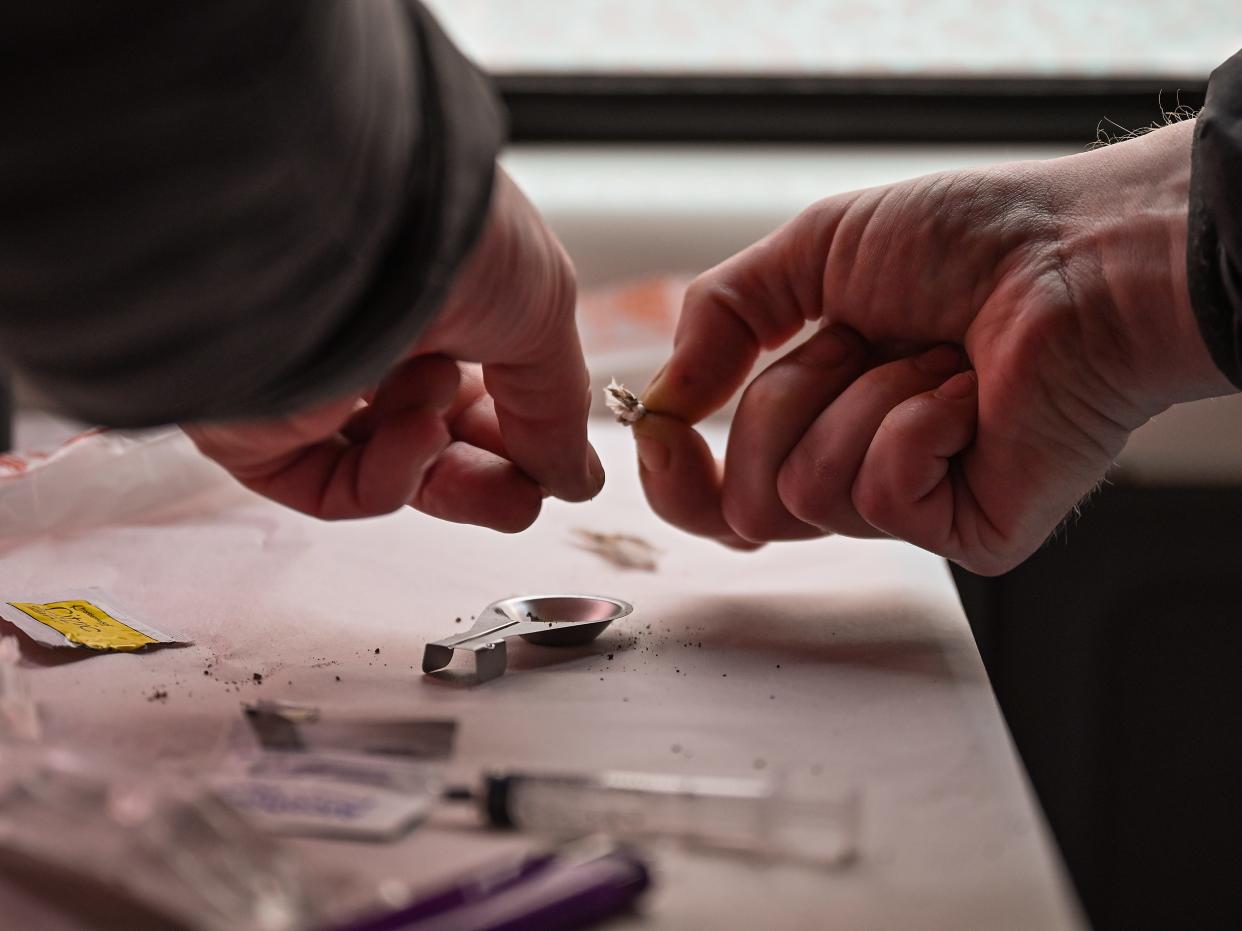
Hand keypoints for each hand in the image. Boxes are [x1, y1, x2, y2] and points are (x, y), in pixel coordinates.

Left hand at [186, 167, 602, 529]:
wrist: (350, 222)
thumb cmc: (449, 239)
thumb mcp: (542, 315)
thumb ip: (559, 408)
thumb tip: (577, 479)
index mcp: (427, 296)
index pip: (475, 389)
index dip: (520, 435)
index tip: (557, 469)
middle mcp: (364, 335)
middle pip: (433, 441)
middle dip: (486, 477)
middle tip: (522, 500)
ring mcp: (308, 382)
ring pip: (385, 470)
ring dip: (439, 464)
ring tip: (443, 420)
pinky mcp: (257, 428)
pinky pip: (331, 486)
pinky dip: (388, 476)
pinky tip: (414, 429)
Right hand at [635, 121, 1232, 573]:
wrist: (1077, 250)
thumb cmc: (970, 241)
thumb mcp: (814, 251)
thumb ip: (721, 316)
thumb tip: (660, 400)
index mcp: (819, 416)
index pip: (716, 496)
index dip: (675, 475)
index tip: (663, 428)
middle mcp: (858, 470)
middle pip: (746, 502)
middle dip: (784, 403)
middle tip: (860, 343)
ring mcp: (913, 507)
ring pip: (806, 495)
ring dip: (860, 399)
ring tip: (935, 359)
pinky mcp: (965, 534)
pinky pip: (879, 497)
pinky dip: (912, 422)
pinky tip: (967, 392)